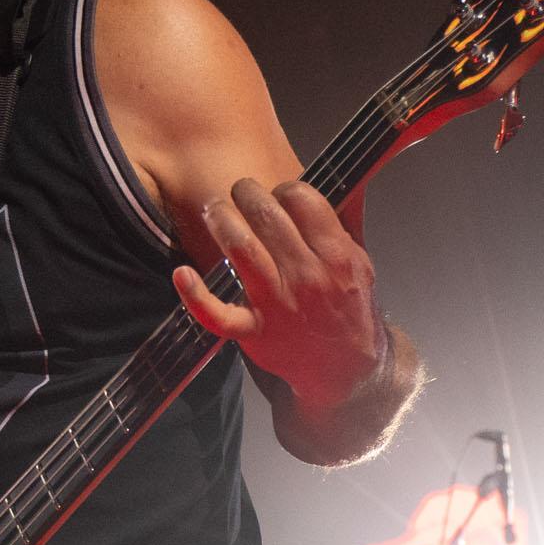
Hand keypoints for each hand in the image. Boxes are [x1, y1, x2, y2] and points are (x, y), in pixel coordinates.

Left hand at [173, 177, 380, 403]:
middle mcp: (307, 276)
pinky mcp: (254, 331)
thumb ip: (350, 218)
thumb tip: (353, 176)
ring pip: (240, 248)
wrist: (344, 368)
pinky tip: (183, 274)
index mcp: (336, 255)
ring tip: (214, 210)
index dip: (284, 188)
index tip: (278, 193)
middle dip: (246, 193)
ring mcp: (277, 304)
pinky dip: (196, 296)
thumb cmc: (348, 308)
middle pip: (267, 215)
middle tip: (239, 192)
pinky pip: (218, 314)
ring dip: (221, 219)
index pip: (302, 198)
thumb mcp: (361, 262)